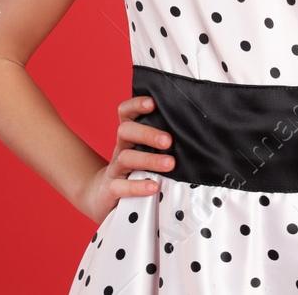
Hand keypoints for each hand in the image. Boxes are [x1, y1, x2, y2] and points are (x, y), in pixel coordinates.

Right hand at [73, 94, 173, 223]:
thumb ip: (160, 142)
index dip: (136, 105)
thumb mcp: (143, 152)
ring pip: (125, 158)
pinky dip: (137, 186)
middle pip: (126, 131)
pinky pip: (120, 186)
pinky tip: (153, 187)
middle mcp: (120, 149)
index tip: (153, 103)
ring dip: (148, 160)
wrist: (103, 195)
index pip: (126, 113)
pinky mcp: (111, 190)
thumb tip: (194, 133)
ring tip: (169, 164)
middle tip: (168, 141)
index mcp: (129, 137)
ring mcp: (114, 169)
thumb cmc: (132, 170)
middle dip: (147, 134)